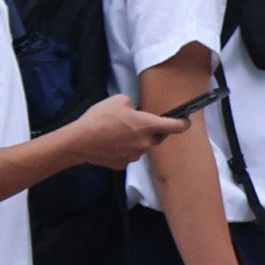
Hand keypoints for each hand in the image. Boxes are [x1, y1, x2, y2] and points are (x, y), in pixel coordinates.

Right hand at [71, 96, 189, 169]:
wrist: (80, 141)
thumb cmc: (100, 117)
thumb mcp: (119, 100)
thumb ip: (133, 105)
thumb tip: (135, 112)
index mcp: (148, 126)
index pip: (176, 127)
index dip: (183, 123)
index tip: (184, 120)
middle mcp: (146, 143)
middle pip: (158, 137)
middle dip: (153, 129)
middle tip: (139, 122)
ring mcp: (135, 156)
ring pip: (143, 146)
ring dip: (137, 139)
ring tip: (119, 131)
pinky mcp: (123, 164)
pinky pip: (130, 154)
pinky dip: (125, 148)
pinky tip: (111, 142)